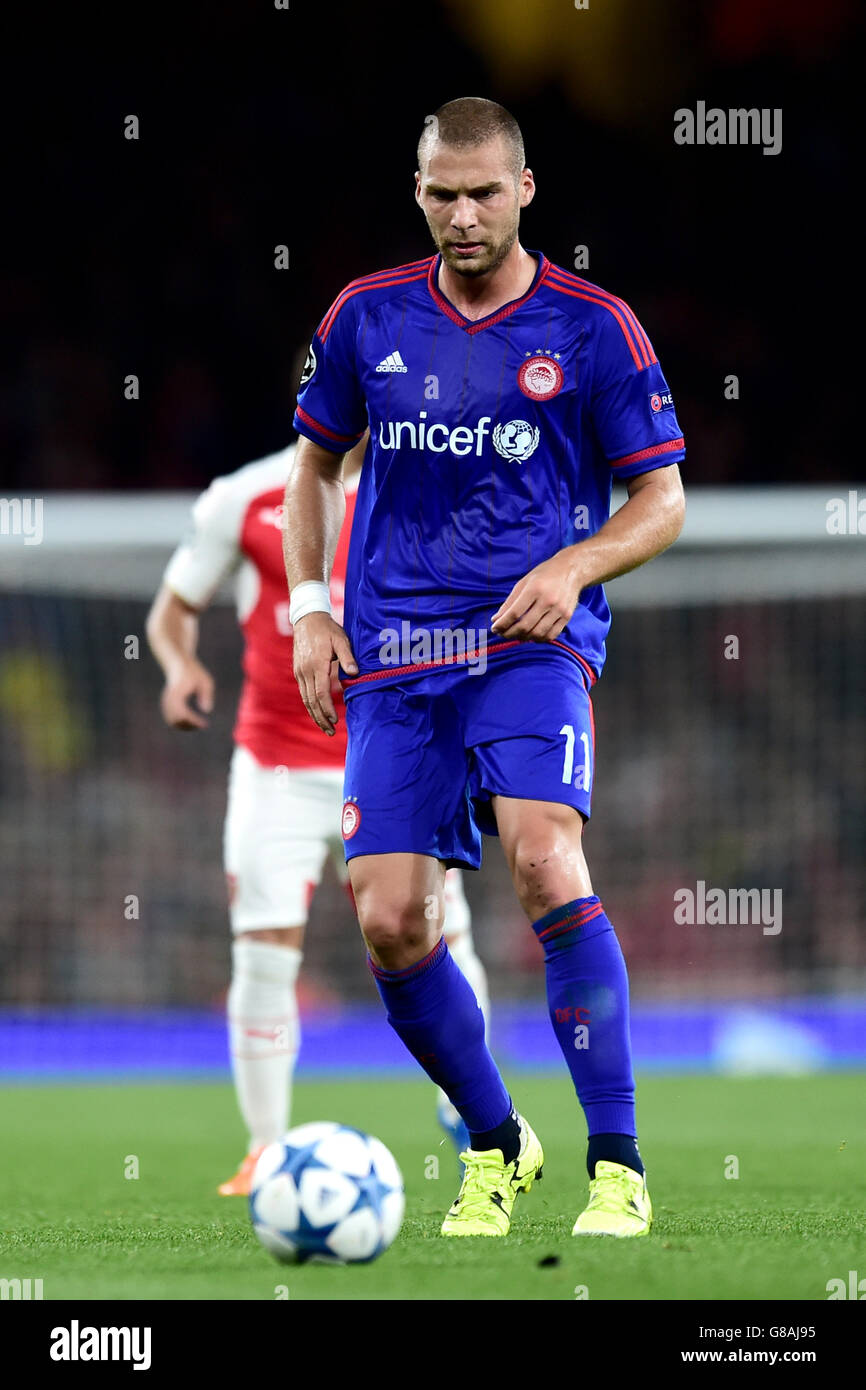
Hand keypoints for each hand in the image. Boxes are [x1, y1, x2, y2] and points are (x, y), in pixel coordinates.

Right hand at [160, 659, 214, 729]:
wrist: (179, 664)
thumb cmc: (194, 673)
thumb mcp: (205, 681)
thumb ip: (206, 695)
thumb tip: (206, 711)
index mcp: (178, 694)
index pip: (183, 714)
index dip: (194, 721)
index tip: (205, 724)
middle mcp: (169, 699)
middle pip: (175, 720)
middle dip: (189, 726)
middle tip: (203, 725)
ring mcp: (166, 701)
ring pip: (171, 721)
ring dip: (184, 725)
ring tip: (198, 724)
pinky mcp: (166, 703)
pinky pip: (170, 718)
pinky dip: (180, 722)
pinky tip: (191, 721)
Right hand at [293, 612, 358, 734]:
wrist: (307, 619)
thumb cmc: (327, 629)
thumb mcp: (341, 639)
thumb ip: (347, 657)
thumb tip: (355, 674)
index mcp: (317, 664)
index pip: (321, 693)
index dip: (327, 709)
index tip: (335, 720)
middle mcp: (305, 671)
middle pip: (312, 700)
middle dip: (321, 718)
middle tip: (330, 731)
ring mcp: (300, 672)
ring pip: (306, 699)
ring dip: (314, 715)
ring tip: (324, 727)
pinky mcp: (298, 671)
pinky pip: (304, 692)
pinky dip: (310, 705)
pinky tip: (317, 712)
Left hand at [490, 550, 583, 642]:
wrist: (572, 570)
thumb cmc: (545, 574)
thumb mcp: (524, 582)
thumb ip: (509, 602)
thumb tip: (496, 620)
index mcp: (534, 589)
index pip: (514, 613)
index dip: (502, 624)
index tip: (494, 629)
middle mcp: (548, 600)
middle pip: (525, 625)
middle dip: (510, 633)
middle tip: (503, 634)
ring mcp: (559, 609)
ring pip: (538, 633)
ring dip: (523, 638)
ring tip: (516, 635)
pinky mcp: (567, 616)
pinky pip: (551, 635)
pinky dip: (539, 639)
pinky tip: (532, 635)